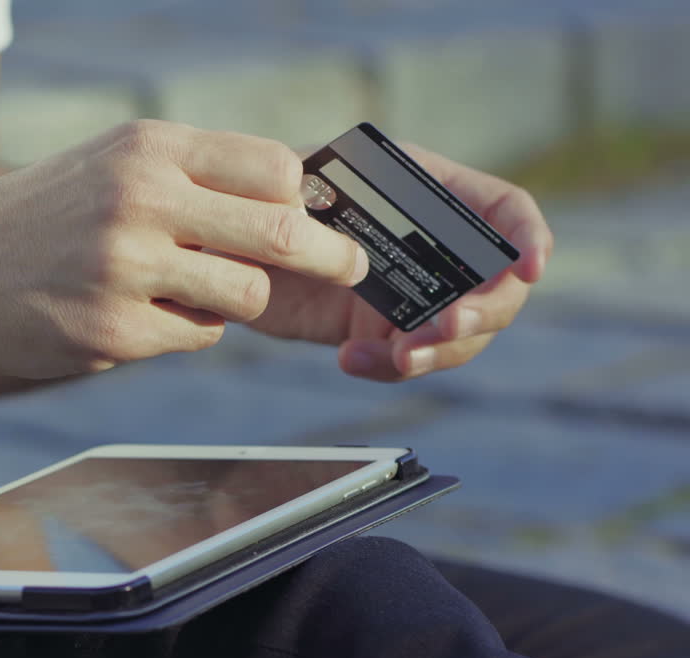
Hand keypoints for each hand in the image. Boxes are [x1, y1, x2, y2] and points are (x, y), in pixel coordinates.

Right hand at [0, 120, 367, 379]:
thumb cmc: (31, 222)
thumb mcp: (104, 168)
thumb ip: (186, 178)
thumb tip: (288, 198)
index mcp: (145, 148)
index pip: (273, 165)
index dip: (307, 197)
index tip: (323, 217)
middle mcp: (140, 199)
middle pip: (283, 231)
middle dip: (330, 255)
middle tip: (348, 267)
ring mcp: (127, 270)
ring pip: (246, 296)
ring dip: (238, 300)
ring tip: (191, 290)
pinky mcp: (114, 334)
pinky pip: (196, 338)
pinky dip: (185, 331)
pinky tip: (136, 316)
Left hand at [246, 144, 553, 381]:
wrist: (228, 253)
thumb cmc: (259, 201)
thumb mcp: (283, 188)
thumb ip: (310, 197)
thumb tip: (321, 209)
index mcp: (425, 190)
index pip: (503, 210)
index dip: (528, 236)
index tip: (530, 270)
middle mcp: (433, 244)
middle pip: (496, 286)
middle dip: (480, 313)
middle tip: (444, 331)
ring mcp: (416, 292)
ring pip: (460, 334)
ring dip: (439, 352)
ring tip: (398, 358)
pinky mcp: (385, 331)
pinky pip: (409, 359)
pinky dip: (389, 368)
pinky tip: (351, 361)